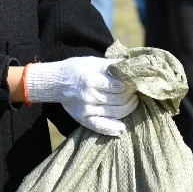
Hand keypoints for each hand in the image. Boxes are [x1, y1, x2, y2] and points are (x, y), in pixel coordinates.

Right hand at [22, 56, 138, 136]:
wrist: (57, 82)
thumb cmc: (78, 69)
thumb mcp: (94, 62)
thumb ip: (113, 65)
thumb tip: (134, 65)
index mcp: (91, 80)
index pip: (119, 86)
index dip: (130, 84)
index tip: (134, 81)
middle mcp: (88, 97)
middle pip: (119, 100)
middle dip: (131, 95)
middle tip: (135, 91)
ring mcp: (85, 110)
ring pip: (116, 113)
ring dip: (129, 108)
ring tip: (133, 101)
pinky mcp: (83, 120)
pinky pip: (101, 127)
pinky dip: (113, 129)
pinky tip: (122, 128)